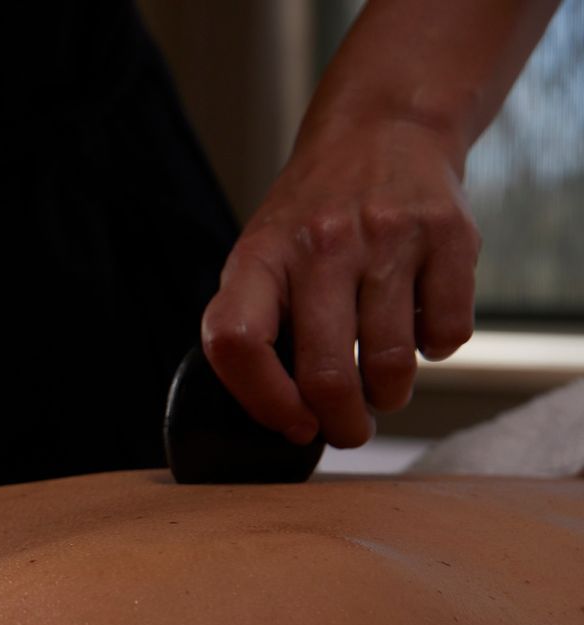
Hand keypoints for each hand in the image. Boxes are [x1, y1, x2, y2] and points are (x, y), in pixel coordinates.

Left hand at [201, 116, 479, 448]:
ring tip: (383, 388)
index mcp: (259, 256)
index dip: (263, 400)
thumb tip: (284, 418)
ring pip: (390, 364)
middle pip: (325, 372)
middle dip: (342, 425)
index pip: (238, 343)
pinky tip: (419, 329)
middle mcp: (320, 244)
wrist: (384, 130)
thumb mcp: (262, 257)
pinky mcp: (448, 236)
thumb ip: (258, 326)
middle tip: (349, 432)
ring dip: (389, 396)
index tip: (292, 425)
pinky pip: (446, 334)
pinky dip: (435, 350)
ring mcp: (386, 237)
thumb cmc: (313, 219)